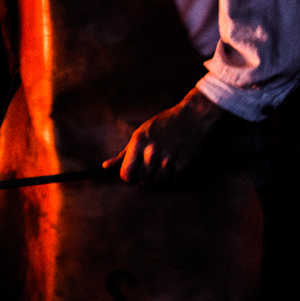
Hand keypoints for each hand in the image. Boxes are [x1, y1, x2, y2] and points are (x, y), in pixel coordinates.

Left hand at [103, 89, 228, 184]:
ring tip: (161, 165)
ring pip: (156, 183)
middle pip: (141, 181)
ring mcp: (168, 161)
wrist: (193, 117)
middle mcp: (152, 153)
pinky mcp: (182, 166)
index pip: (126, 174)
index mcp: (139, 143)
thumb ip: (124, 153)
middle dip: (143, 178)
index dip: (128, 177)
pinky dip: (170, 177)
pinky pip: (171, 182)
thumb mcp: (141, 133)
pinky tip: (172, 164)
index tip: (132, 173)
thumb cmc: (164, 124)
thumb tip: (105, 167)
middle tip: (148, 168)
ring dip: (157, 178)